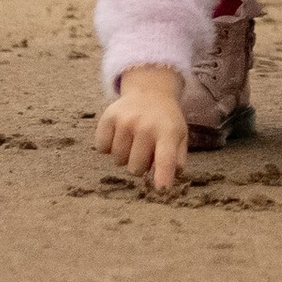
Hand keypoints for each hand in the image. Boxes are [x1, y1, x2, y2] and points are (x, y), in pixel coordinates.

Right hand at [94, 65, 188, 191]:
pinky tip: (119, 134)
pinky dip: (108, 146)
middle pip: (135, 168)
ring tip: (133, 140)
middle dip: (140, 166)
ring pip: (118, 160)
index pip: (166, 158)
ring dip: (125, 156)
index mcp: (168, 132)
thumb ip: (177, 158)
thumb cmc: (165, 121)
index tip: (162, 190)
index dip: (163, 176)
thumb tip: (172, 176)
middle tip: (145, 150)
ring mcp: (125, 120)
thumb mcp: (179, 135)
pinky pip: (102, 148)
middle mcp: (146, 125)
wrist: (150, 91)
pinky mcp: (108, 117)